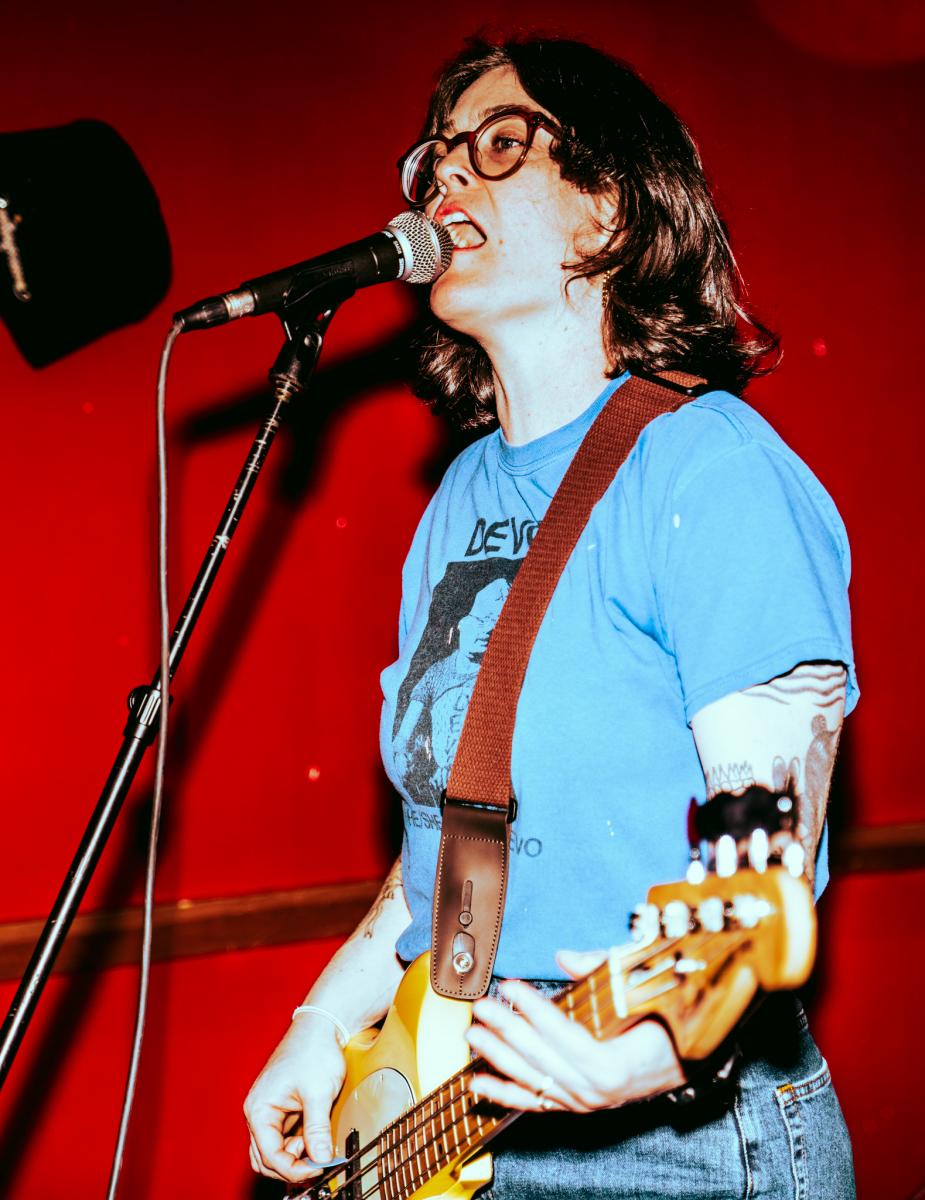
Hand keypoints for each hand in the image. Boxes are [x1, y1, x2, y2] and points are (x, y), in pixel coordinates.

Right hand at [244, 1014, 345, 1182]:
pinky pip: (285, 1137)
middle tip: (318, 1165)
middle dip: (290, 1167)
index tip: (318, 1169)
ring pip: (274, 1150)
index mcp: (259, 1108)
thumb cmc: (315, 1050)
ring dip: (293, 1157)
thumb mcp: (319, 1092)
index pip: (269, 1155)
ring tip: (317, 1150)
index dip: (293, 1169)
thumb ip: (317, 1129)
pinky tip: (316, 1140)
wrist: (322, 1025)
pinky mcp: (283, 1108)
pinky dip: (298, 1145)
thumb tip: (322, 1159)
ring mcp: (270, 1111)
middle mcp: (259, 1112)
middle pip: (266, 1158)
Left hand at [465, 949, 684, 1112]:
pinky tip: (478, 1082)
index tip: (511, 987)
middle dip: (507, 1030)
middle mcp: (595, 1090)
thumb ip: (602, 971)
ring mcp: (582, 1103)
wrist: (682, 1067)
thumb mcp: (641, 990)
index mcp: (614, 1063)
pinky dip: (504, 1093)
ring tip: (474, 1034)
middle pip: (541, 1058)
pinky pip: (534, 1103)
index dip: (534, 1010)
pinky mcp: (573, 1107)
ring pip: (532, 1080)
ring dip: (498, 1057)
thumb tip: (565, 958)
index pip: (564, 1034)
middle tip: (483, 1006)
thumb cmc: (662, 1026)